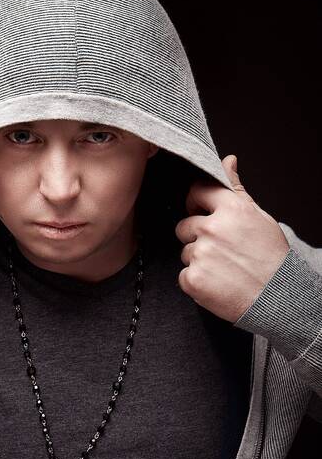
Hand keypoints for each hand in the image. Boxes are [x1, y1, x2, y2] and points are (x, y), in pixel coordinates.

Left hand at [174, 155, 290, 322]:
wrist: (275, 297)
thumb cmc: (270, 258)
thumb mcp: (258, 218)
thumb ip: (236, 190)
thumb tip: (227, 161)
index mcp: (231, 210)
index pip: (198, 191)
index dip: (196, 202)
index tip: (201, 211)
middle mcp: (213, 229)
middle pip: (184, 226)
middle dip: (197, 237)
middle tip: (220, 251)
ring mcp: (200, 255)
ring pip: (185, 252)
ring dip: (198, 260)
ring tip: (223, 269)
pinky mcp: (192, 279)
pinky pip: (183, 275)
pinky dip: (196, 281)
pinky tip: (217, 282)